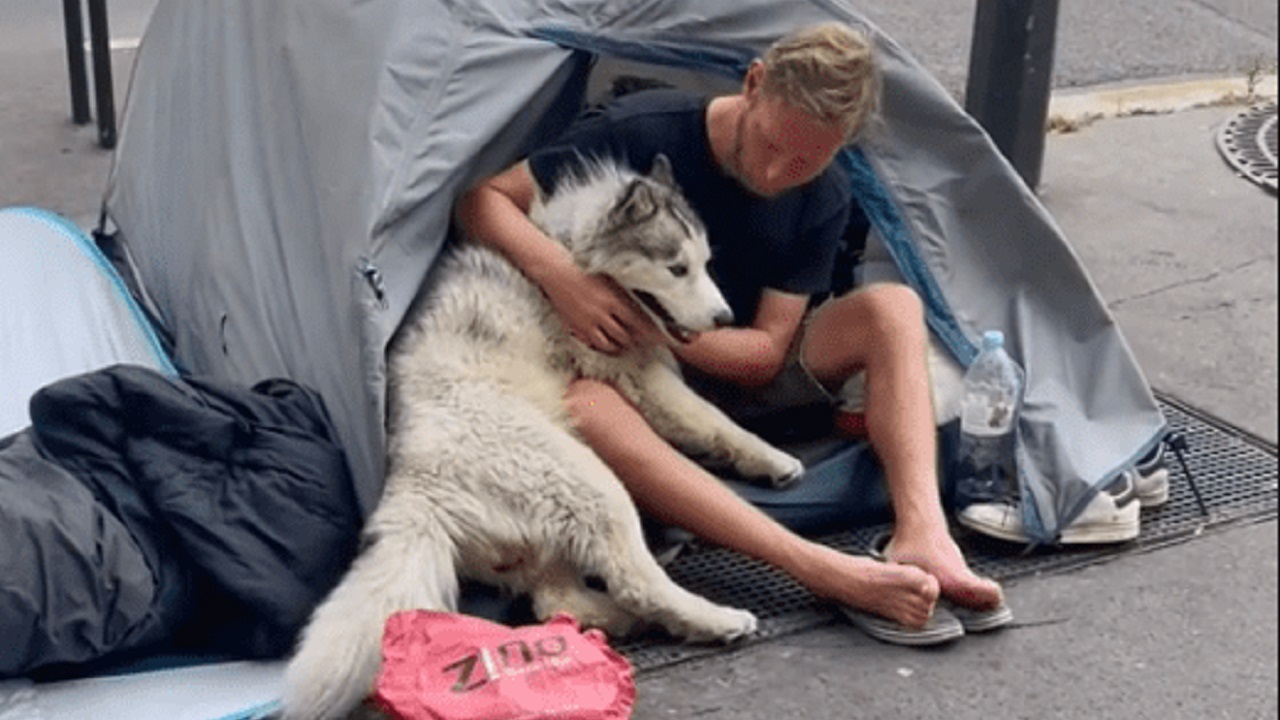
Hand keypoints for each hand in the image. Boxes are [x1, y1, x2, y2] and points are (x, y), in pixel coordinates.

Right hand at [543, 267, 658, 354]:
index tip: (660, 339)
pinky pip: (592, 344)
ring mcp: (587, 323)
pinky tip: (607, 344)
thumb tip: (642, 308)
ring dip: (620, 346)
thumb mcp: (610, 279)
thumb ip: (625, 294)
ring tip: (626, 345)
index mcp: (613, 300)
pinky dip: (602, 346)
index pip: (638, 322)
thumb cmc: (585, 271)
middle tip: (645, 343)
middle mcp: (601, 314)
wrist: (557, 272)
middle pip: (625, 336)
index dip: (650, 333)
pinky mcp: (576, 328)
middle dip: (637, 341)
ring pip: (609, 344)